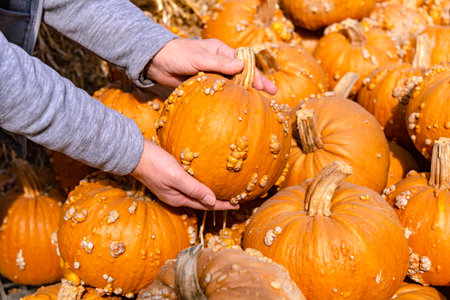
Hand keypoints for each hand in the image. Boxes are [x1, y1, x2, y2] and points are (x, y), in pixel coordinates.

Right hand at [131, 138, 238, 209]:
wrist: (133, 153)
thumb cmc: (154, 164)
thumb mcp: (176, 177)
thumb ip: (194, 189)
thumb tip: (212, 201)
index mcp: (178, 199)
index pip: (206, 205)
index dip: (222, 205)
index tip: (238, 203)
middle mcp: (176, 197)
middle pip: (202, 202)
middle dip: (218, 202)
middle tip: (235, 199)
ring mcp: (172, 189)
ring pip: (196, 195)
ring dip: (209, 194)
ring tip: (223, 192)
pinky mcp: (169, 179)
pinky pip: (189, 185)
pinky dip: (200, 185)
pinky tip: (204, 179)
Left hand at [145, 38, 276, 94]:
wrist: (156, 61)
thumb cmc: (178, 54)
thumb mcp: (199, 57)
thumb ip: (219, 63)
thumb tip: (241, 66)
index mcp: (222, 53)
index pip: (245, 65)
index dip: (258, 76)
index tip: (269, 88)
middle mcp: (219, 64)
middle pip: (241, 76)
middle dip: (255, 86)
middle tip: (271, 97)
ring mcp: (212, 76)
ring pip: (231, 86)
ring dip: (242, 94)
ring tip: (256, 106)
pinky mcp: (203, 86)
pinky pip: (218, 93)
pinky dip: (227, 99)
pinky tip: (234, 108)